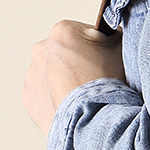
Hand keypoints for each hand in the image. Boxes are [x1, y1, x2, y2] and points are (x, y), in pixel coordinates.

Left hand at [22, 20, 124, 134]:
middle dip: (77, 62)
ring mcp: (32, 74)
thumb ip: (113, 36)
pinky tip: (74, 104)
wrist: (94, 118)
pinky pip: (44, 93)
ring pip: (52, 73)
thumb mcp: (121, 49)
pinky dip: (57, 97)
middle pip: (63, 52)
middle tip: (95, 78)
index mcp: (63, 31)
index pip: (82, 32)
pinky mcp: (28, 96)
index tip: (104, 59)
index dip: (96, 46)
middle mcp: (42, 48)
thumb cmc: (106, 84)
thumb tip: (110, 35)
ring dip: (65, 80)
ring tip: (85, 95)